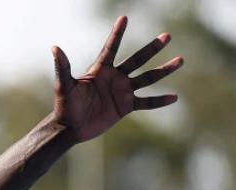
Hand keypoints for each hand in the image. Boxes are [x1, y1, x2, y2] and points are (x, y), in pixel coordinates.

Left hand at [51, 16, 183, 141]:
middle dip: (152, 48)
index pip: (111, 48)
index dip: (117, 33)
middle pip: (137, 59)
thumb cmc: (65, 105)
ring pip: (148, 78)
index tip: (124, 17)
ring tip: (180, 60)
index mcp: (100, 70)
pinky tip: (174, 97)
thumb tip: (55, 48)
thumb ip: (62, 67)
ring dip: (164, 70)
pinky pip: (146, 102)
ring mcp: (122, 91)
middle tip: (167, 36)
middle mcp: (115, 77)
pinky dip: (159, 100)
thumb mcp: (63, 86)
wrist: (70, 127)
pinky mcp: (126, 106)